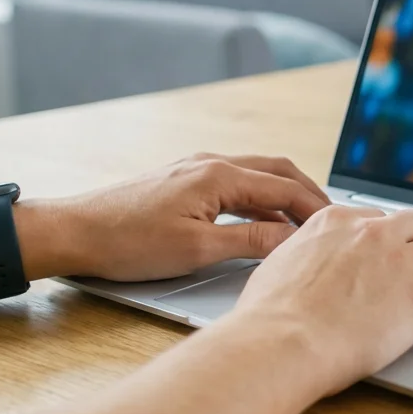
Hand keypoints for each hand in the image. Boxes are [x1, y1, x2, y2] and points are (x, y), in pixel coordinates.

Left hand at [23, 153, 330, 281]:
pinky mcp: (183, 180)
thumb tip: (292, 242)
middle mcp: (211, 163)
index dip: (317, 210)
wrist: (73, 232)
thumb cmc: (127, 242)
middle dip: (309, 194)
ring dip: (285, 195)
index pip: (285, 189)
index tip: (339, 229)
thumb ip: (251, 243)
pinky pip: (236, 182)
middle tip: (332, 221)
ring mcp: (196, 169)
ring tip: (305, 223)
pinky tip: (262, 222)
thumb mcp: (197, 250)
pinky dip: (261, 198)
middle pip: (278, 171)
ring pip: (258, 174)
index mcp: (219, 176)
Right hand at [227, 205, 412, 394]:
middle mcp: (374, 235)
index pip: (375, 217)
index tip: (388, 246)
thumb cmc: (268, 316)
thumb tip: (300, 263)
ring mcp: (401, 265)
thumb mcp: (278, 266)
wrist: (282, 343)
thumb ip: (301, 256)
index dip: (385, 234)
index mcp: (337, 222)